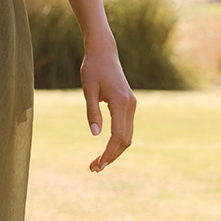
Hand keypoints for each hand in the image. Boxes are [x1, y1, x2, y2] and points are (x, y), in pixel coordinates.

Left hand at [80, 37, 135, 171]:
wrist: (104, 52)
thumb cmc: (92, 68)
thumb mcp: (88, 89)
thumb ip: (92, 112)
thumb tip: (95, 135)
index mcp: (120, 102)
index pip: (117, 135)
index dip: (108, 153)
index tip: (96, 165)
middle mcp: (130, 105)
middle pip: (125, 140)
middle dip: (111, 156)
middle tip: (94, 169)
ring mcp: (132, 105)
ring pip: (127, 136)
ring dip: (114, 151)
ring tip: (97, 163)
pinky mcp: (129, 104)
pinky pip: (126, 128)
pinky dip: (117, 141)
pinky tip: (106, 149)